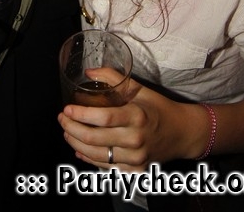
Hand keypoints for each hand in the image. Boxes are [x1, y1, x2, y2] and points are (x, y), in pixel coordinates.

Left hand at [58, 69, 205, 170]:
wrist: (181, 133)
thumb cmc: (158, 108)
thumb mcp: (139, 88)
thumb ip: (113, 77)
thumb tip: (88, 72)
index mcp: (137, 116)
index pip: (104, 118)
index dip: (82, 115)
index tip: (67, 109)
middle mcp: (136, 140)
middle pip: (96, 139)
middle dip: (72, 129)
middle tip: (62, 119)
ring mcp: (136, 158)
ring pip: (97, 156)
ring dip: (76, 144)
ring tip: (67, 132)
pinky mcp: (136, 171)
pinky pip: (107, 168)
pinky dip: (90, 159)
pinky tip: (79, 149)